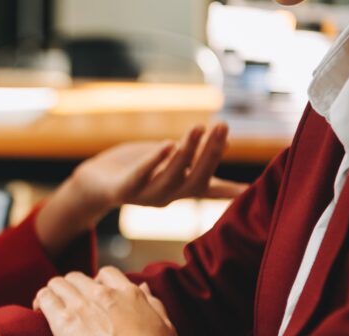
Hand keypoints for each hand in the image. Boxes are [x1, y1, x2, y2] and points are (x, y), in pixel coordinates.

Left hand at [33, 267, 177, 335]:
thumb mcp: (166, 326)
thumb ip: (154, 302)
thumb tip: (143, 287)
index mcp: (129, 293)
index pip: (106, 273)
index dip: (97, 282)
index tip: (93, 294)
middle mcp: (103, 294)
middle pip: (77, 277)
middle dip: (72, 288)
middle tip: (70, 304)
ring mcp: (81, 305)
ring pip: (58, 283)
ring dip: (54, 292)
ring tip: (51, 306)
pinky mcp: (63, 321)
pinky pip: (45, 297)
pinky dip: (41, 301)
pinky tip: (39, 310)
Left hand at [71, 123, 244, 211]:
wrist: (92, 184)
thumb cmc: (133, 171)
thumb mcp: (169, 162)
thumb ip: (195, 158)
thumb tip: (228, 144)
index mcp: (179, 189)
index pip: (210, 189)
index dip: (232, 189)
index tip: (255, 187)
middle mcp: (166, 196)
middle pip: (195, 179)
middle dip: (210, 154)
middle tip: (223, 126)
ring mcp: (144, 195)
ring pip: (171, 177)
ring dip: (187, 152)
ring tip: (199, 127)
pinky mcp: (122, 190)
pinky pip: (140, 177)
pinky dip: (154, 161)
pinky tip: (167, 144)